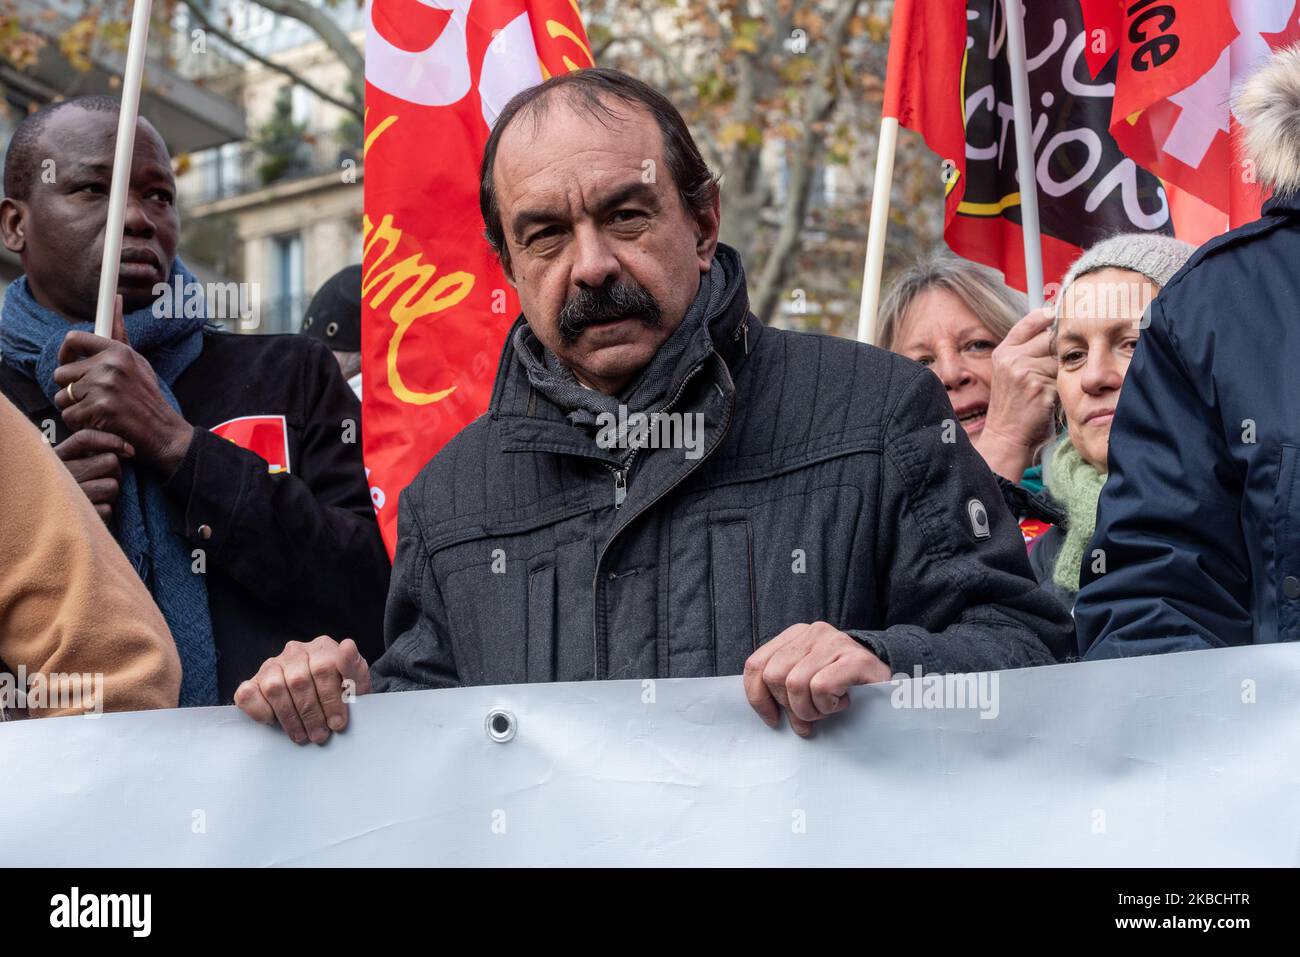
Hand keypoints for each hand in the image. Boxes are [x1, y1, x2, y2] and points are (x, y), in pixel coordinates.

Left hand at [51, 295, 193, 475]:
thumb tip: (115, 299)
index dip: (65, 354)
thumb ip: (119, 333)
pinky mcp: (101, 409)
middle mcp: (111, 365)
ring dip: (75, 409)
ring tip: (98, 413)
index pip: (73, 339)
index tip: (70, 364)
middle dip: (72, 390)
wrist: (165, 433)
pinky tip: (99, 424)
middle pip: (61, 373)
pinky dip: (80, 425)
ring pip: (62, 397)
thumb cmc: (147, 398)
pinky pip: (69, 416)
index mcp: (118, 351)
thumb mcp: (137, 362)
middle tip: (93, 399)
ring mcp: (106, 387)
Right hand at [52, 429, 134, 521]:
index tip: (129, 450)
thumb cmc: (63, 488)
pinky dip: (104, 510)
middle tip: (102, 479)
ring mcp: (67, 496)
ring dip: (109, 492)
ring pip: (112, 485)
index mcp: (55, 457)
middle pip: (110, 461)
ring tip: (94, 496)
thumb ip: (89, 451)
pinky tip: (90, 511)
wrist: (39, 522)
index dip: (111, 440)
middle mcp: (59, 474)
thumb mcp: (67, 464)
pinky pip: (108, 509)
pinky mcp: (76, 517)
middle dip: (114, 471)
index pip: (84, 439)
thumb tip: (128, 450)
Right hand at [235, 636, 372, 744]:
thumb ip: (353, 666)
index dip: (330, 700)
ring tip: (303, 735)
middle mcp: (295, 652)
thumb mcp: (356, 682)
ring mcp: (272, 665)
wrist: (327, 704)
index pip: (323, 668)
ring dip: (289, 717)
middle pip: (299, 681)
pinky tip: (274, 722)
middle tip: (320, 735)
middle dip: (311, 713)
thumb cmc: (342, 692)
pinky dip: (260, 711)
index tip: (337, 723)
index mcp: (322, 647)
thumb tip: (348, 645)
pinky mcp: (254, 681)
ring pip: (274, 688)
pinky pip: (248, 694)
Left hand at [744, 622, 892, 736]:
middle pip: (774, 676)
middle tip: (810, 717)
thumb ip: (782, 687)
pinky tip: (842, 703)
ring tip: (827, 709)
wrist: (889, 681)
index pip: (756, 664)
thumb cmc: (842, 686)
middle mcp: (813, 632)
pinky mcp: (856, 658)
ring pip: (795, 684)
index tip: (772, 719)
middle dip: (789, 706)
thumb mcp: (806, 681)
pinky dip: (827, 705)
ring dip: (810, 709)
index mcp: (795, 635)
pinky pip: (821, 687)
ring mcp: (835, 642)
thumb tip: (767, 713)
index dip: (758, 697)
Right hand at [975, 308, 1059, 480]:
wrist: (1006, 437)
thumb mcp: (1011, 374)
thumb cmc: (1015, 408)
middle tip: (1072, 353)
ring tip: (1059, 384)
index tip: (1064, 316)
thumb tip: (1057, 332)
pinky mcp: (1039, 386)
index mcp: (1003, 352)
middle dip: (1064, 347)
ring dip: (1066, 371)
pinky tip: (1055, 397)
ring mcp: (1024, 371)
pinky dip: (1065, 387)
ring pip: (1061, 358)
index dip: (1049, 316)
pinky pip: (1064, 377)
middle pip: (1051, 337)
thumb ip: (1027, 353)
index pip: (1030, 321)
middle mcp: (1011, 358)